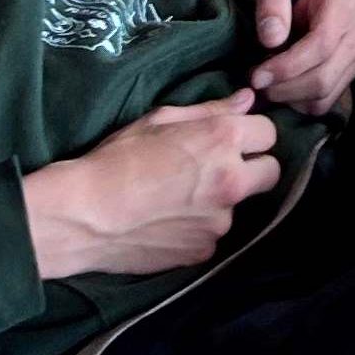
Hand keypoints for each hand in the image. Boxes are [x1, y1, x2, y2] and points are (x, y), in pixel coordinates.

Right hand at [23, 93, 279, 280]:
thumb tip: (247, 101)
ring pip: (239, 206)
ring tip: (179, 199)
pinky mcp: (203, 252)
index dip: (250, 135)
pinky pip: (213, 236)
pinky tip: (169, 223)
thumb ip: (212, 110)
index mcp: (224, 140)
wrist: (83, 215)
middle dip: (253, 168)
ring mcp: (220, 221)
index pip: (269, 133)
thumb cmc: (117, 158)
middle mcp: (232, 180)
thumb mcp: (161, 119)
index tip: (231, 140)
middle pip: (271, 172)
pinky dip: (199, 229)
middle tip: (218, 170)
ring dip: (221, 201)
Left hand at [242, 0, 354, 115]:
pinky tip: (280, 87)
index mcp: (343, 5)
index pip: (321, 46)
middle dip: (284, 88)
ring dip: (289, 98)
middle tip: (255, 83)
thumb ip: (271, 0)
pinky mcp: (347, 74)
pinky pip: (324, 103)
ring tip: (265, 83)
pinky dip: (298, 103)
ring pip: (324, 95)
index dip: (287, 66)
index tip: (255, 76)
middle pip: (323, 77)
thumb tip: (272, 39)